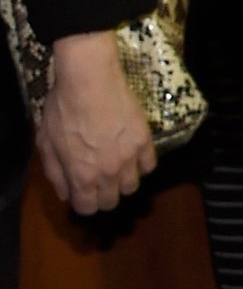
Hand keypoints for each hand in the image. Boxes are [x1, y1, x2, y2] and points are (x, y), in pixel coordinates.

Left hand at [36, 30, 156, 215]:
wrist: (90, 81)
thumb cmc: (62, 110)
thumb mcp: (46, 143)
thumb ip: (55, 173)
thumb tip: (66, 194)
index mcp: (81, 175)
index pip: (88, 208)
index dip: (84, 204)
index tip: (82, 194)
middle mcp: (108, 172)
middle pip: (111, 201)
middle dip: (103, 196)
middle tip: (98, 182)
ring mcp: (130, 157)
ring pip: (132, 186)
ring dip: (122, 182)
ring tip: (117, 168)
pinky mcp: (145, 141)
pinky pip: (149, 165)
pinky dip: (141, 165)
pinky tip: (132, 154)